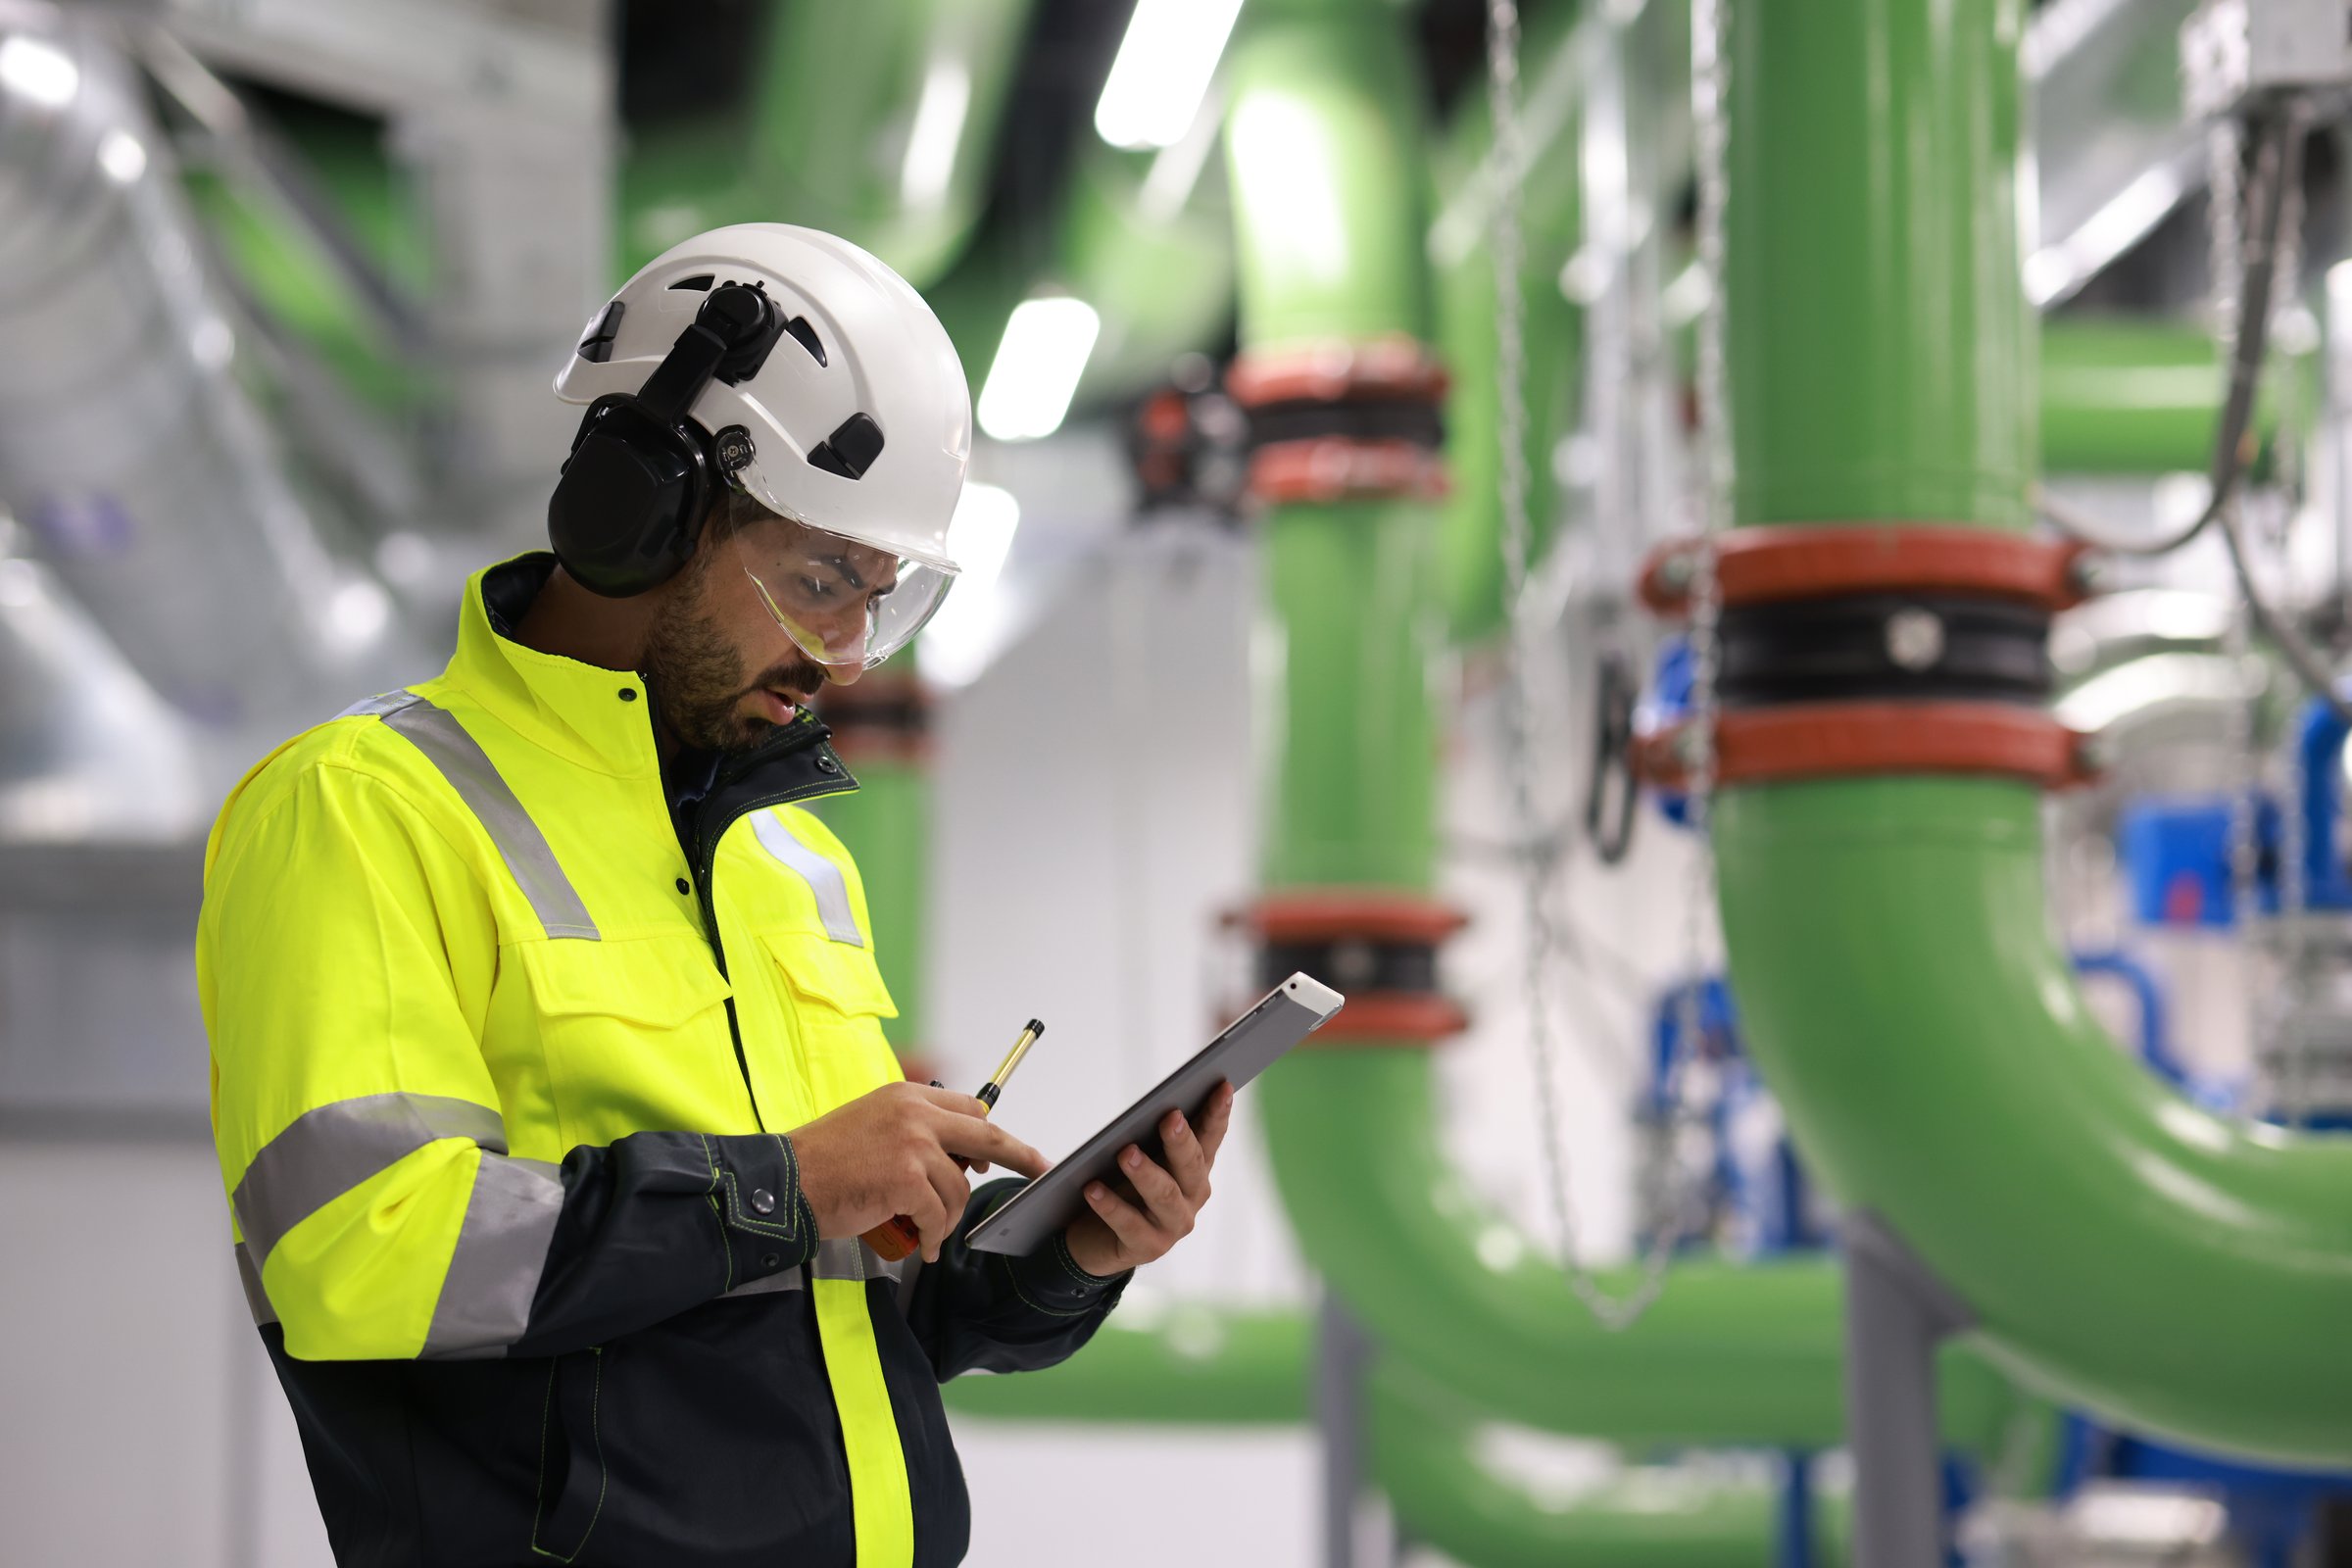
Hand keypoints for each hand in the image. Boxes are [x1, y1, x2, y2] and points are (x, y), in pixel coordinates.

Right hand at [790, 1082, 1046, 1261]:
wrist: (787, 1181)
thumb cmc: (824, 1161)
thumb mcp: (873, 1125)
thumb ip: (914, 1132)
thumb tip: (958, 1157)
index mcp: (907, 1096)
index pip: (967, 1107)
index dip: (986, 1132)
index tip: (1004, 1149)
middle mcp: (915, 1113)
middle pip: (987, 1133)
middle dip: (1021, 1154)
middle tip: (1039, 1169)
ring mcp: (914, 1145)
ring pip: (958, 1188)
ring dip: (947, 1218)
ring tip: (926, 1232)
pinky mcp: (907, 1179)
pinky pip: (937, 1215)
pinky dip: (931, 1236)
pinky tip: (919, 1246)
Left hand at [1061, 1080, 1234, 1277]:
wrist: (1096, 1240)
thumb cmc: (1121, 1187)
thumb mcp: (1135, 1157)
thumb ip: (1141, 1135)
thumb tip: (1134, 1111)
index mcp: (1195, 1168)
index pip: (1210, 1136)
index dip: (1218, 1112)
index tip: (1222, 1084)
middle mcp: (1192, 1196)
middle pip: (1191, 1165)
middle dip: (1182, 1140)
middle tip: (1170, 1117)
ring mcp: (1173, 1224)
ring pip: (1164, 1195)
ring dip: (1146, 1173)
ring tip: (1125, 1153)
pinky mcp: (1148, 1247)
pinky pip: (1128, 1224)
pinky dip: (1110, 1205)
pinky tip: (1091, 1189)